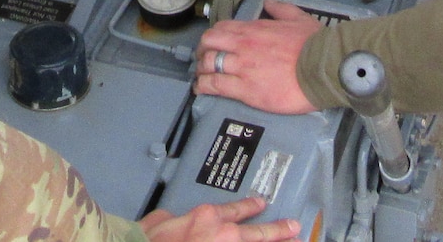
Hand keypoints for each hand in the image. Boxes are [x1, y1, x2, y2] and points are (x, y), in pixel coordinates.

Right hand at [141, 196, 298, 241]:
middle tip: (295, 228)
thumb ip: (174, 217)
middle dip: (279, 231)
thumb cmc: (148, 240)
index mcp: (206, 217)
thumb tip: (173, 219)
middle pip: (258, 233)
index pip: (235, 210)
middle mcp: (223, 235)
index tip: (262, 203)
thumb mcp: (160, 219)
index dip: (251, 206)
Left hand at [196, 0, 320, 113]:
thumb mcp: (299, 18)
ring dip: (201, 70)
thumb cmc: (314, 46)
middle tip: (202, 58)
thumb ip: (281, 9)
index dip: (213, 36)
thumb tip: (269, 3)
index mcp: (254, 29)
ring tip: (200, 76)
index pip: (222, 28)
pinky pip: (215, 85)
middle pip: (209, 43)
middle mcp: (244, 45)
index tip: (213, 43)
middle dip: (202, 50)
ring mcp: (243, 68)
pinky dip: (204, 86)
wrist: (323, 68)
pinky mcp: (246, 90)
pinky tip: (201, 89)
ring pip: (208, 64)